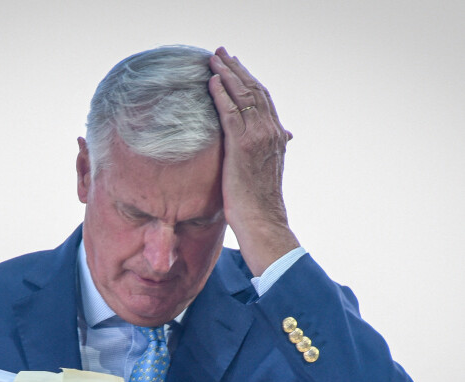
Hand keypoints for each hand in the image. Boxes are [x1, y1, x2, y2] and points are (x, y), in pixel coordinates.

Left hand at [208, 46, 298, 275]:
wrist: (263, 222)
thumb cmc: (259, 205)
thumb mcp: (263, 175)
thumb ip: (262, 156)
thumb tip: (262, 150)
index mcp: (276, 138)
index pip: (263, 100)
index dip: (249, 80)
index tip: (235, 67)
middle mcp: (270, 133)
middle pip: (254, 91)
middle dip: (236, 69)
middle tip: (221, 53)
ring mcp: (258, 138)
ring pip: (243, 97)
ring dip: (226, 75)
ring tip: (212, 59)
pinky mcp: (242, 147)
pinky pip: (230, 113)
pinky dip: (221, 95)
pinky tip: (211, 82)